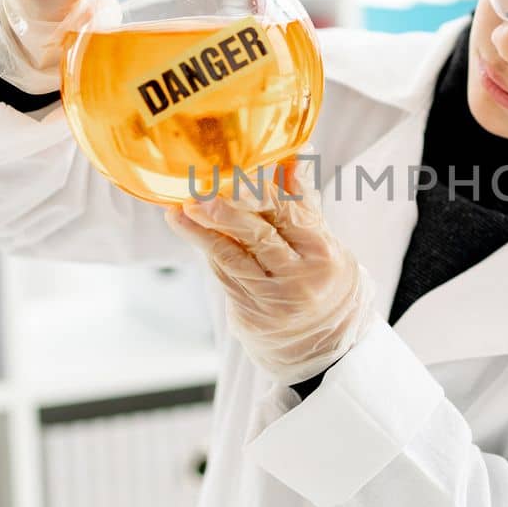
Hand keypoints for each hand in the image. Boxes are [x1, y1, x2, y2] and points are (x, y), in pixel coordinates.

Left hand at [165, 165, 376, 384]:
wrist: (326, 349)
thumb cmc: (325, 286)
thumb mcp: (326, 247)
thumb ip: (303, 207)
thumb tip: (292, 157)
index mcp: (325, 254)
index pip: (295, 211)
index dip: (270, 185)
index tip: (246, 164)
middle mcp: (300, 277)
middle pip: (260, 234)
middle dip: (228, 209)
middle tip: (202, 190)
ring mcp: (273, 299)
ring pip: (233, 256)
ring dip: (203, 228)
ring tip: (181, 208)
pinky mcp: (250, 314)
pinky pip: (224, 274)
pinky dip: (205, 247)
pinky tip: (186, 227)